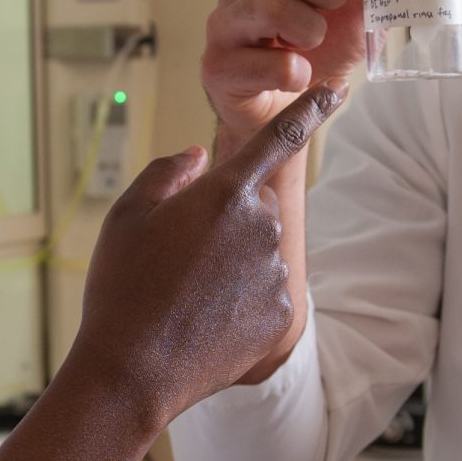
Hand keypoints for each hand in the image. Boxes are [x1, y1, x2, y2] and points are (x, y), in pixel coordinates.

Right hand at [66, 83, 346, 426]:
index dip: (311, 108)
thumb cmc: (124, 287)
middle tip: (181, 255)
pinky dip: (241, 302)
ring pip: (260, 253)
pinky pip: (265, 294)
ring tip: (186, 295)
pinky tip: (205, 319)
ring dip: (234, 263)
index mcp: (224, 194)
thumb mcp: (126, 216)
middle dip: (228, 218)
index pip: (280, 138)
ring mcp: (275, 275)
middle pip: (255, 206)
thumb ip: (167, 173)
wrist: (133, 372)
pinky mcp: (281, 316)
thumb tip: (196, 156)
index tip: (338, 88)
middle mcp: (261, 229)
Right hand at [202, 0, 407, 138]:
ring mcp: (224, 20)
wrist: (278, 110)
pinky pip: (266, 63)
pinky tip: (299, 75)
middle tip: (340, 9)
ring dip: (311, 31)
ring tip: (314, 44)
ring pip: (270, 7)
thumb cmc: (311, 50)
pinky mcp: (218, 64)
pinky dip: (296, 73)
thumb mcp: (354, 15)